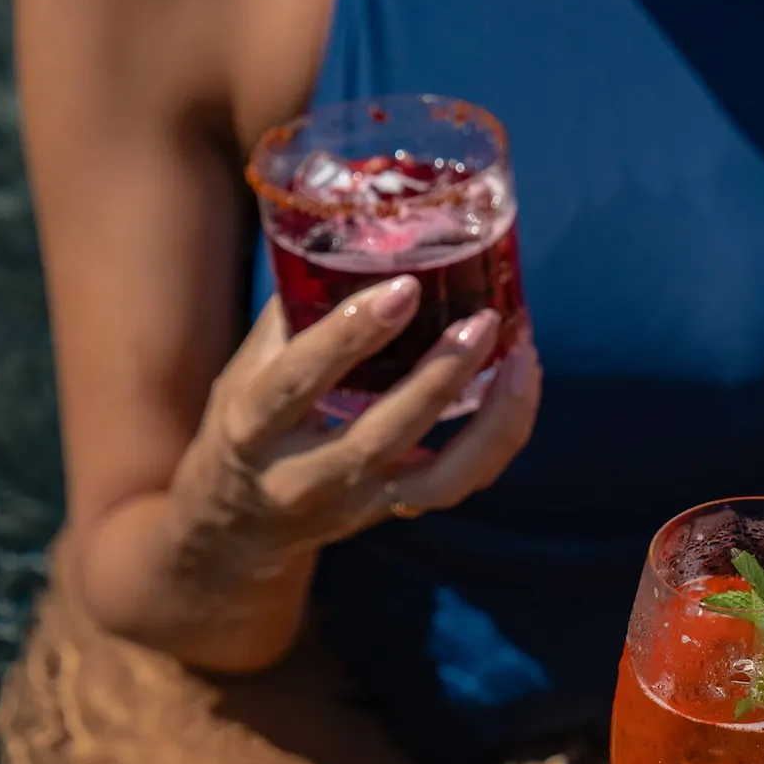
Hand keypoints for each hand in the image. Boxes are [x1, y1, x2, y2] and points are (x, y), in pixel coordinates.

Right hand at [168, 276, 538, 577]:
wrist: (241, 526)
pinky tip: (517, 389)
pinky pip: (456, 484)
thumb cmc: (250, 425)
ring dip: (491, 423)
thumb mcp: (248, 369)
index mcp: (254, 426)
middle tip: (484, 323)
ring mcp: (355, 504)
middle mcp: (304, 476)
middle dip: (439, 379)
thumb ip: (298, 314)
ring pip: (437, 479)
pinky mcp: (392, 514)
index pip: (299, 380)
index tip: (405, 287)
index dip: (351, 334)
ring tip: (523, 361)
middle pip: (380, 436)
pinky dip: (497, 440)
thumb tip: (366, 238)